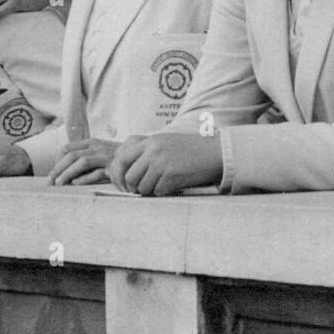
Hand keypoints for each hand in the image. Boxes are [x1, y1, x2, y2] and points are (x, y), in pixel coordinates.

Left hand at [48, 138, 119, 184]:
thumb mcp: (99, 154)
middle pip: (70, 155)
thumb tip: (64, 173)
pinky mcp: (113, 167)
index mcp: (91, 143)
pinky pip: (96, 172)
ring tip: (59, 184)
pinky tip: (76, 185)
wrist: (140, 158)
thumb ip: (84, 158)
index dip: (56, 162)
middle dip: (57, 170)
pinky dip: (84, 179)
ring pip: (81, 162)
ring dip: (67, 174)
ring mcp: (105, 156)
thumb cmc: (116, 160)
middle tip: (50, 183)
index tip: (53, 174)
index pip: (66, 149)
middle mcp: (96, 147)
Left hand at [108, 132, 223, 195]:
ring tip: (158, 186)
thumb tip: (123, 166)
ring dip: (148, 191)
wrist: (214, 152)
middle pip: (129, 176)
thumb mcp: (165, 141)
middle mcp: (153, 151)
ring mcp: (162, 163)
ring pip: (142, 187)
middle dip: (132, 187)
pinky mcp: (172, 175)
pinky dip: (162, 192)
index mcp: (150, 141)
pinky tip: (171, 186)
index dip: (118, 173)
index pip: (121, 157)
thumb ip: (145, 149)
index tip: (123, 183)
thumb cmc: (190, 149)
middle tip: (138, 190)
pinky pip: (158, 192)